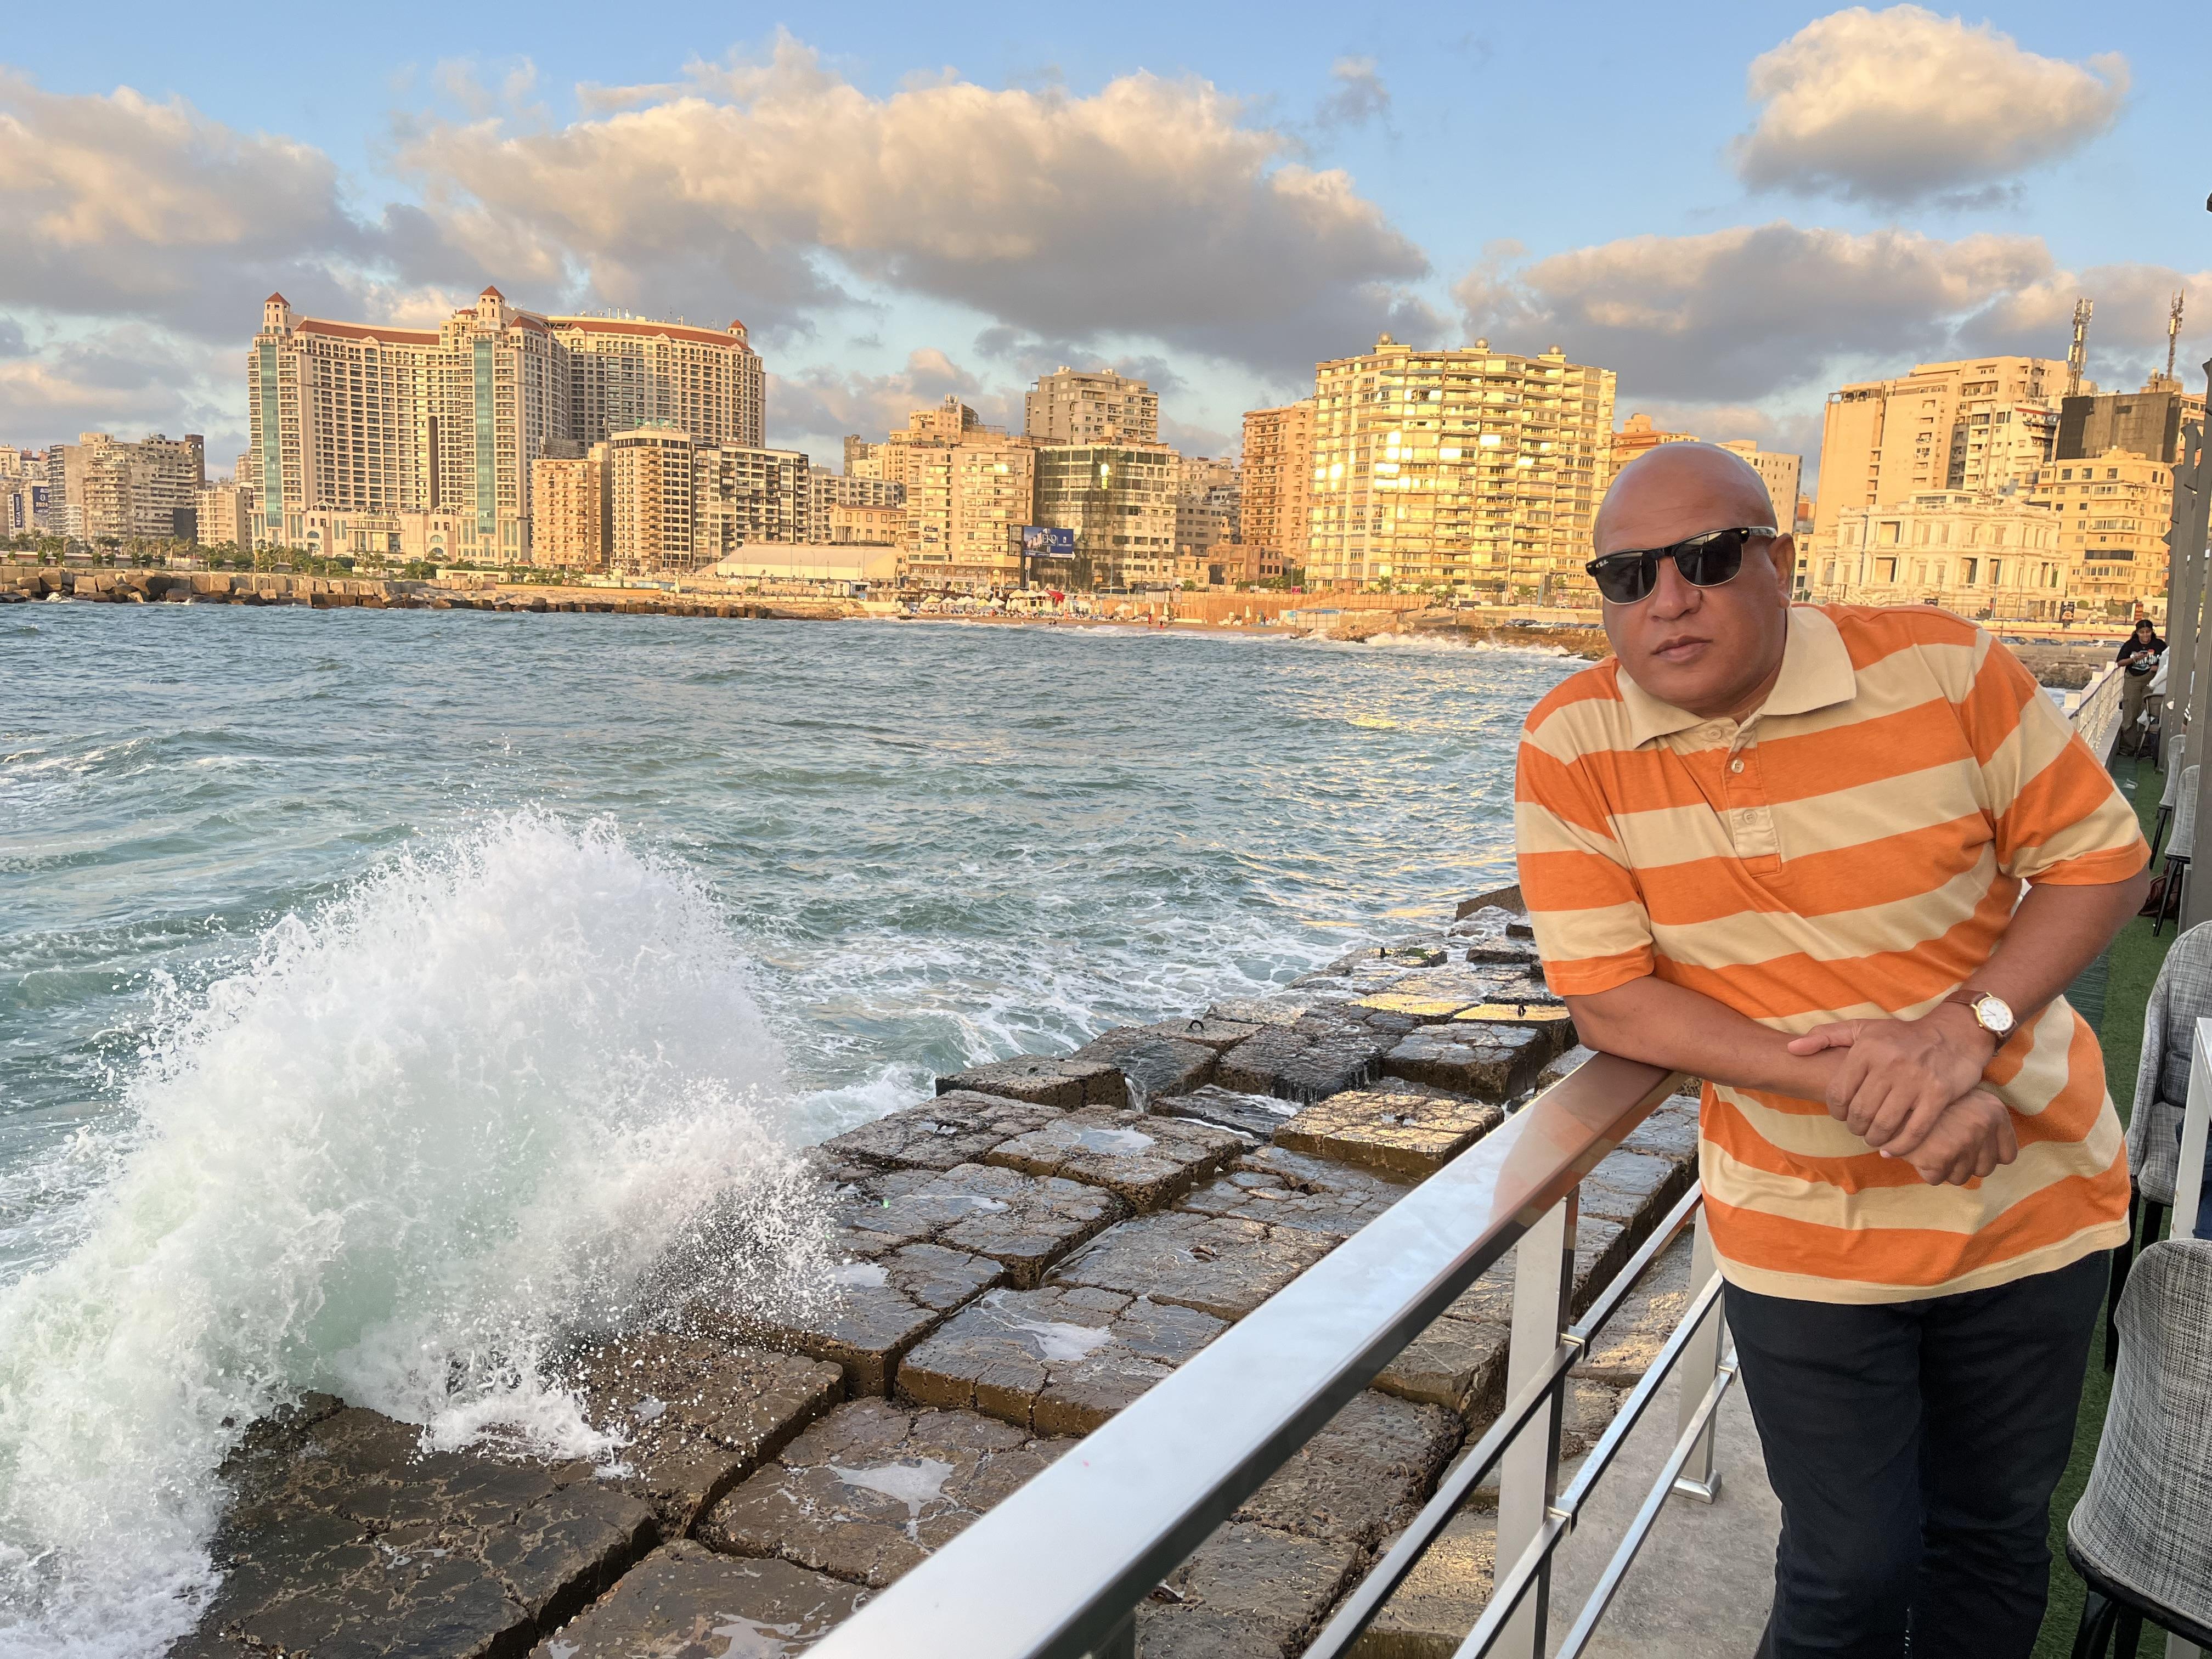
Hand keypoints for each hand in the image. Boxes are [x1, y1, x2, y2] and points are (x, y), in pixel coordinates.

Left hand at [1785, 1009, 1996, 1153]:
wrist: (1954, 1035)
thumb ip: (1825, 1036)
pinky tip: (1892, 1149)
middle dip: (1855, 1128)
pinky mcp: (1938, 1095)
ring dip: (1874, 1139)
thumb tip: (1792, 1049)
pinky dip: (1899, 1146)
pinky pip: (1914, 1131)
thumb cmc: (1902, 1036)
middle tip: (1859, 1129)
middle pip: (1860, 1113)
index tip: (1842, 1115)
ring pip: (1884, 1124)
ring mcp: (1915, 1081)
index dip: (1836, 1112)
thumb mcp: (1863, 1028)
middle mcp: (1889, 1064)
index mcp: (1866, 1050)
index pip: (1838, 1094)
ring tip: (1874, 1138)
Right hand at [1883, 1088, 2018, 1185]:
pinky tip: (1918, 1152)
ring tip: (1931, 1149)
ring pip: (1960, 1177)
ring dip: (1944, 1169)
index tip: (1971, 1150)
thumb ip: (1982, 1122)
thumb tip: (1994, 1158)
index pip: (2007, 1156)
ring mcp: (1962, 1143)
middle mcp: (1983, 1127)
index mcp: (1994, 1112)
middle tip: (1945, 1148)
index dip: (1987, 1156)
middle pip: (1983, 1169)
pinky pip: (1937, 1179)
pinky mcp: (1939, 1157)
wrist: (1893, 1093)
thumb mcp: (1965, 1099)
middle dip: (1964, 1164)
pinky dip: (1925, 1170)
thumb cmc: (1927, 1097)